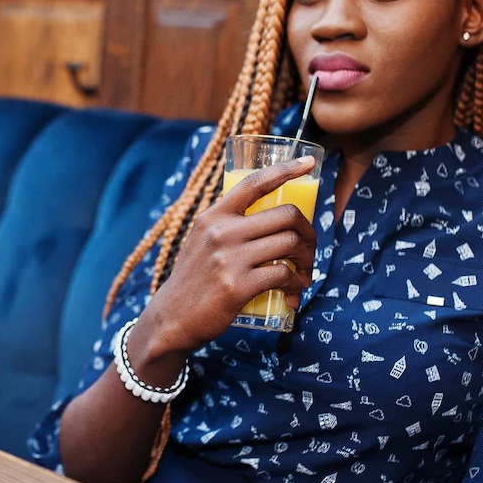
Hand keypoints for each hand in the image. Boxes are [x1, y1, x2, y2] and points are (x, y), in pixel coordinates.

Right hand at [137, 156, 316, 354]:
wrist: (172, 318)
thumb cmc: (194, 280)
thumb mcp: (201, 241)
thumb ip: (227, 227)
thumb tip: (267, 220)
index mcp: (213, 216)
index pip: (254, 183)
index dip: (286, 170)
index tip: (308, 164)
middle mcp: (221, 232)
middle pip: (285, 215)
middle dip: (309, 232)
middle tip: (310, 249)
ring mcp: (229, 258)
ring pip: (290, 244)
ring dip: (307, 260)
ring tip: (305, 274)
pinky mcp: (238, 286)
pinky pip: (282, 275)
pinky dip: (296, 284)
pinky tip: (294, 293)